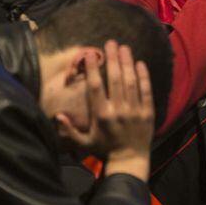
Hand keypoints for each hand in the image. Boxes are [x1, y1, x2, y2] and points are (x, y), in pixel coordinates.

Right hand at [74, 40, 153, 180]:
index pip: (96, 87)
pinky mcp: (147, 113)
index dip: (94, 69)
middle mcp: (118, 110)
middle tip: (111, 42)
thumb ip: (69, 130)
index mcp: (101, 115)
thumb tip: (57, 115)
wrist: (129, 161)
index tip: (91, 54)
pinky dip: (144, 77)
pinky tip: (140, 64)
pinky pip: (146, 91)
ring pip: (131, 82)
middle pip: (115, 79)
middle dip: (113, 59)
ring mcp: (134, 111)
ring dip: (127, 63)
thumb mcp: (84, 143)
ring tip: (124, 47)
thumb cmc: (104, 150)